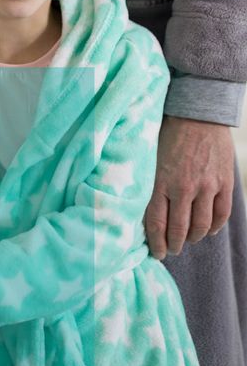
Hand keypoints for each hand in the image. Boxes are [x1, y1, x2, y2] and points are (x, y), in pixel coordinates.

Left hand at [144, 116, 234, 258]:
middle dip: (174, 244)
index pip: (156, 222)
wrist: (196, 113)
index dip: (156, 242)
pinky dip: (215, 227)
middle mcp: (184, 187)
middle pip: (179, 228)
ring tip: (188, 241)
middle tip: (170, 251)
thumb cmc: (167, 132)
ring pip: (202, 226)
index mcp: (161, 180)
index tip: (155, 253)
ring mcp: (207, 186)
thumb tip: (140, 206)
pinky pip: (222, 214)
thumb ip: (149, 180)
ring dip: (194, 238)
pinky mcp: (224, 183)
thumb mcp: (150, 155)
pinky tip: (209, 230)